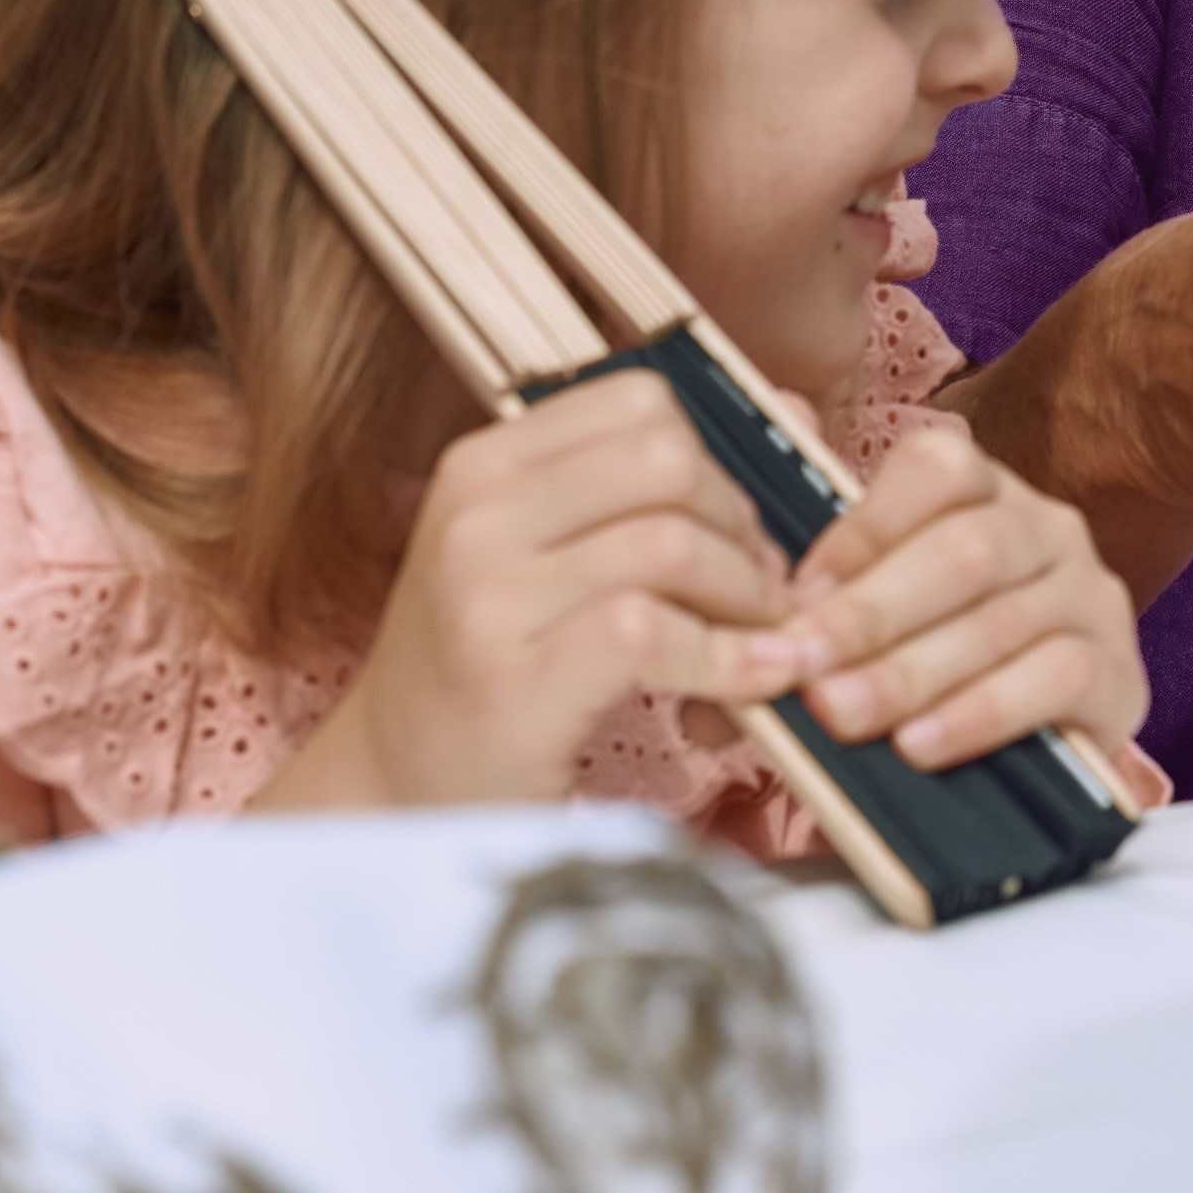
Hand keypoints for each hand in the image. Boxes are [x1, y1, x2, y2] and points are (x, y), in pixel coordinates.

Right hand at [256, 372, 802, 814]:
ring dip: (747, 598)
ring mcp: (486, 595)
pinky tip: (755, 684)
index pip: (641, 400)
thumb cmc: (493, 668)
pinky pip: (653, 633)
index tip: (734, 529)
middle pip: (668, 462)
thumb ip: (654, 488)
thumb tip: (797, 412)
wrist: (395, 792)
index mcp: (485, 463)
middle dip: (741, 527)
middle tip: (761, 593)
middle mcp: (476, 513)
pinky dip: (728, 660)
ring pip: (671, 544)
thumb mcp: (548, 557)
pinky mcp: (514, 681)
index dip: (716, 461)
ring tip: (760, 642)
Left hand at [777, 422, 1159, 788]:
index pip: (938, 468)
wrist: (1043, 744)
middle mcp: (1049, 528)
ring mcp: (1092, 597)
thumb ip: (823, 604)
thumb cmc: (935, 668)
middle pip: (966, 549)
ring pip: (1003, 618)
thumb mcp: (883, 616)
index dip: (863, 529)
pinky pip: (1056, 679)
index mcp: (987, 491)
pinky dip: (979, 714)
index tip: (794, 597)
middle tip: (801, 667)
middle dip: (871, 612)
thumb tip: (738, 631)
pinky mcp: (1120, 675)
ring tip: (840, 714)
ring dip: (909, 672)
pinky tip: (919, 746)